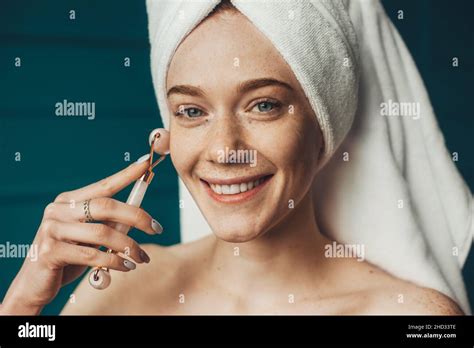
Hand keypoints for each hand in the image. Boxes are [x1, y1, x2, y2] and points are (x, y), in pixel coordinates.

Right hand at [0, 156, 161, 314]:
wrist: (35, 283)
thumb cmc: (69, 256)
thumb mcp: (90, 237)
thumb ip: (109, 224)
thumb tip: (141, 216)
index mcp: (69, 201)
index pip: (103, 185)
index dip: (126, 175)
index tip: (146, 164)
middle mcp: (58, 210)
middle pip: (106, 206)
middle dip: (137, 216)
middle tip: (157, 228)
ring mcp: (52, 229)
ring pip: (102, 234)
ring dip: (129, 247)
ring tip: (142, 258)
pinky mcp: (50, 252)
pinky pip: (92, 255)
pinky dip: (115, 262)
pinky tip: (126, 267)